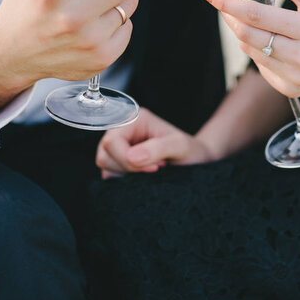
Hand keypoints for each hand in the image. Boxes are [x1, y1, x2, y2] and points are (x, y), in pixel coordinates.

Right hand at [96, 108, 212, 178]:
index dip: (127, 160)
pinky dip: (126, 180)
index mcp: (134, 119)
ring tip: (152, 168)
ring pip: (105, 165)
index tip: (154, 167)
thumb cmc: (190, 149)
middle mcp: (122, 130)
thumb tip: (132, 157)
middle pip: (104, 154)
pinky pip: (110, 174)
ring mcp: (119, 146)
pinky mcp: (119, 161)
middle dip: (129, 168)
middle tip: (156, 167)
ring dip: (128, 174)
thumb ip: (158, 148)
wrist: (195, 159)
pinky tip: (145, 174)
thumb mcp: (180, 146)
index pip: (112, 142)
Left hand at [201, 0, 299, 97]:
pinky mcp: (289, 89)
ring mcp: (294, 76)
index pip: (256, 14)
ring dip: (242, 32)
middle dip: (230, 17)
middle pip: (247, 35)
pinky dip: (257, 51)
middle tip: (225, 4)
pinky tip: (268, 43)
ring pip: (250, 51)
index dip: (227, 3)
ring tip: (249, 20)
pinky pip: (260, 67)